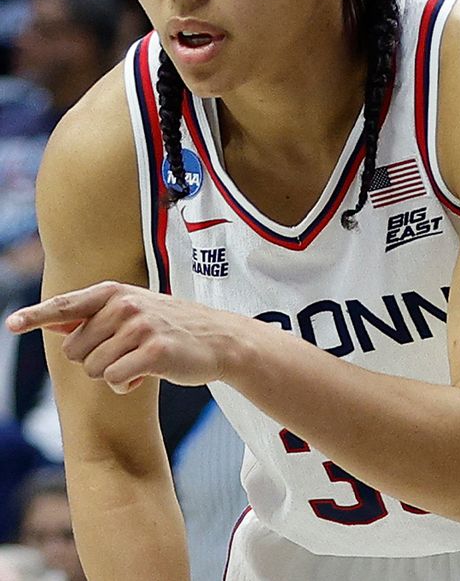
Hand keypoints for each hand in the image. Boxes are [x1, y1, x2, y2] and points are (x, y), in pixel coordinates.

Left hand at [5, 281, 243, 393]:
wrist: (220, 339)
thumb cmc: (172, 327)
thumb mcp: (134, 311)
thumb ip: (92, 316)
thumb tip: (51, 322)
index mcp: (115, 292)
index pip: (66, 305)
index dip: (36, 316)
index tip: (12, 324)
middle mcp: (125, 305)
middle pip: (74, 350)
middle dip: (93, 360)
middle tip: (124, 353)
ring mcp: (140, 327)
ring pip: (92, 368)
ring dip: (110, 374)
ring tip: (139, 362)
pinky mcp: (154, 351)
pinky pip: (114, 379)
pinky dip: (123, 384)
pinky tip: (144, 375)